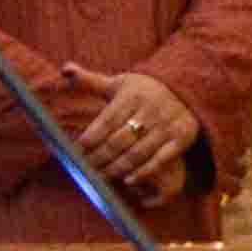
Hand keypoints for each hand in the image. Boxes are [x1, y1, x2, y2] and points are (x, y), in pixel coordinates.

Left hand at [78, 73, 198, 198]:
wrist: (186, 89)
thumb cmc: (143, 90)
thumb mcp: (118, 83)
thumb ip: (90, 81)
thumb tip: (65, 69)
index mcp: (132, 96)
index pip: (106, 122)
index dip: (90, 139)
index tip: (77, 151)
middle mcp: (151, 109)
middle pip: (119, 141)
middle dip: (100, 158)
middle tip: (86, 169)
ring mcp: (167, 125)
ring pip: (137, 153)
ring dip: (117, 169)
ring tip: (101, 177)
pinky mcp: (182, 138)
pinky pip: (160, 160)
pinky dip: (144, 172)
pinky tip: (128, 181)